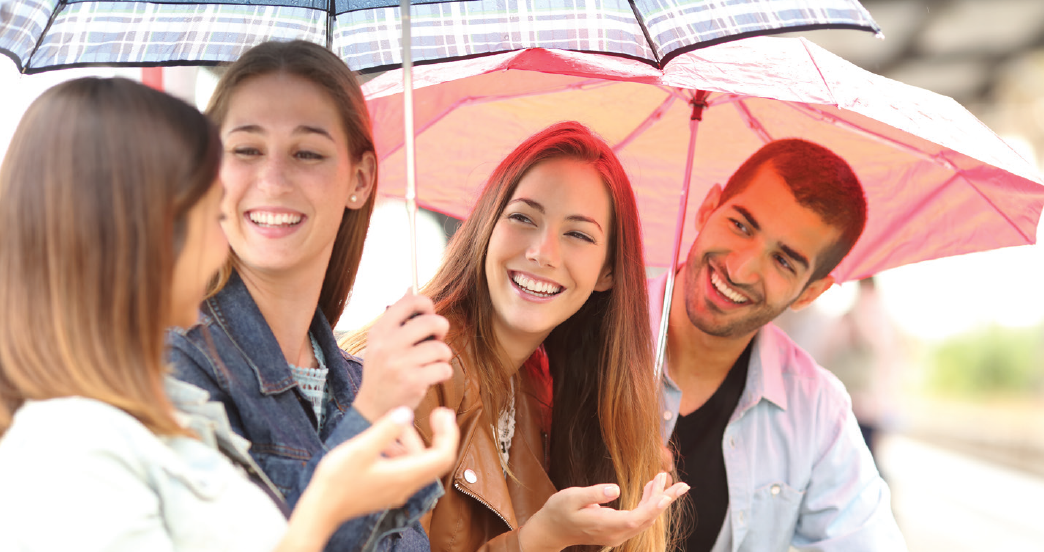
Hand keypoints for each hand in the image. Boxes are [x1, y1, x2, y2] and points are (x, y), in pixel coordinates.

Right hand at [286, 406, 459, 548]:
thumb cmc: (337, 480)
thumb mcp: (360, 449)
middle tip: (435, 412)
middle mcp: (406, 486)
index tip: (443, 412)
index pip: (443, 456)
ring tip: (395, 427)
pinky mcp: (388, 490)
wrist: (320, 510)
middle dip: (439, 434)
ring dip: (414, 441)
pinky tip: (384, 443)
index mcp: (405, 475)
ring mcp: (398, 490)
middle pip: (436, 460)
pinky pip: (406, 468)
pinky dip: (403, 452)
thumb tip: (407, 412)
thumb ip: (385, 430)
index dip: (449, 433)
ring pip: (420, 462)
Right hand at [354, 292, 453, 420]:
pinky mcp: (413, 382)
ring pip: (440, 348)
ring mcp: (400, 364)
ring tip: (432, 363)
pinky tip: (432, 377)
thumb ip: (397, 318)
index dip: (427, 304)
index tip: (430, 315)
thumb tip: (410, 287)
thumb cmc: (383, 372)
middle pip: (431, 322)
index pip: (410, 302)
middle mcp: (388, 345)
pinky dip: (443, 373)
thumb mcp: (381, 343)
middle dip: (441, 329)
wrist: (373, 408)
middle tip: (437, 339)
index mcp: (380, 331)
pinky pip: (443, 369)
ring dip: (442, 356)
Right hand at [519, 473, 688, 551]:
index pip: (636, 518)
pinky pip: (638, 519)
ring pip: (644, 519)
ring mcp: (616, 534)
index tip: (666, 493)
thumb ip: (594, 493)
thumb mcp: (571, 497)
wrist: (551, 531)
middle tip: (681, 485)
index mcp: (606, 525)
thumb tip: (616, 489)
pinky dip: (647, 504)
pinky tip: (650, 489)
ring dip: (657, 500)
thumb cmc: (559, 511)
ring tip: (664, 479)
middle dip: (664, 500)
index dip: (653, 507)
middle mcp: (615, 533)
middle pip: (647, 519)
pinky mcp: (615, 530)